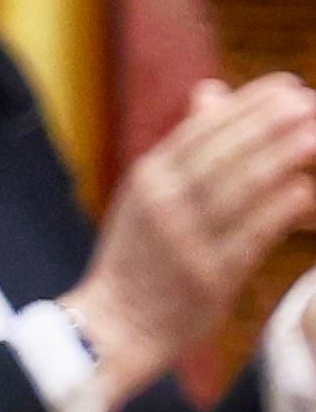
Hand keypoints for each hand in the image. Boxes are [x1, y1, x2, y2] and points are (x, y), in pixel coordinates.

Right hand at [70, 74, 315, 402]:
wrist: (116, 325)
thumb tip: (212, 90)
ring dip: (283, 158)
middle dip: (272, 123)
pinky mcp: (208, 276)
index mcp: (149, 178)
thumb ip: (184, 146)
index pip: (202, 128)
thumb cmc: (140, 256)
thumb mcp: (149, 193)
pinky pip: (250, 235)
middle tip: (310, 104)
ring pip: (240, 187)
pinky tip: (305, 191)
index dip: (248, 104)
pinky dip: (279, 210)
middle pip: (224, 152)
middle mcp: (163, 203)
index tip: (288, 86)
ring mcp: (185, 239)